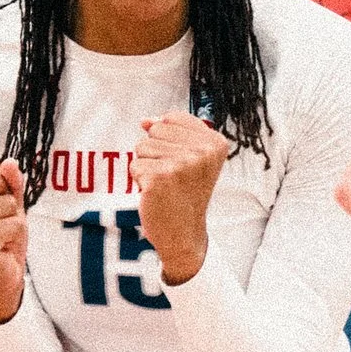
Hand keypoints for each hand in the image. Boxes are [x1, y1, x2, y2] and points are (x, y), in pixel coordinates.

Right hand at [0, 161, 29, 323]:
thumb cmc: (0, 240)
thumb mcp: (8, 205)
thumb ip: (10, 183)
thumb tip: (10, 163)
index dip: (3, 188)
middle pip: (0, 182)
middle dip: (9, 206)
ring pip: (9, 203)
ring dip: (13, 222)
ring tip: (0, 237)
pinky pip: (14, 223)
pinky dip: (15, 236)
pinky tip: (1, 247)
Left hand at [134, 115, 226, 285]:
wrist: (184, 233)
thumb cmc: (185, 195)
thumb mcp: (190, 158)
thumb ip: (171, 133)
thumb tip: (145, 120)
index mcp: (215, 142)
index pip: (172, 118)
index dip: (168, 140)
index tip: (182, 164)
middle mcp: (203, 151)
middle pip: (155, 130)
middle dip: (156, 152)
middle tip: (172, 177)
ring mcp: (182, 164)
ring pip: (142, 147)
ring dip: (147, 167)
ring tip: (164, 185)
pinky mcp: (161, 177)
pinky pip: (135, 165)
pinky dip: (139, 181)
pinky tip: (156, 194)